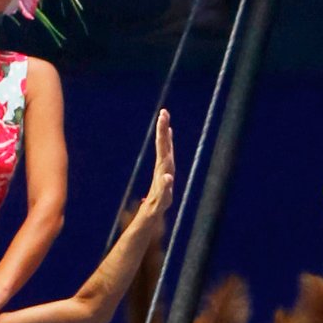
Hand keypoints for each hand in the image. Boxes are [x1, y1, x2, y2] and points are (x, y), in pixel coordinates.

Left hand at [132, 110, 176, 224]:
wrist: (153, 211)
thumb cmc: (158, 204)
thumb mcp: (162, 198)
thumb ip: (165, 188)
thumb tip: (168, 177)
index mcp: (163, 167)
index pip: (162, 145)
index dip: (163, 131)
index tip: (162, 116)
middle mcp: (163, 165)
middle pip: (163, 143)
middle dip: (163, 128)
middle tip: (164, 112)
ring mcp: (164, 167)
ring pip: (165, 146)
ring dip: (165, 133)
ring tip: (165, 120)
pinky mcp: (165, 170)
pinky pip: (168, 152)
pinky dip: (169, 142)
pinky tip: (169, 136)